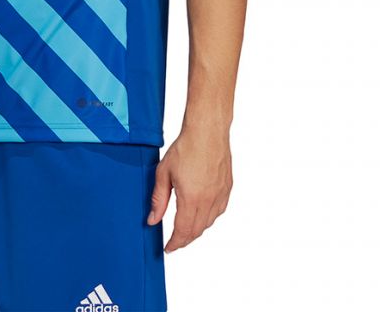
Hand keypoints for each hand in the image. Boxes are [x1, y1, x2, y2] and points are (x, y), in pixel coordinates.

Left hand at [146, 127, 232, 251]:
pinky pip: (219, 211)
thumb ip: (158, 199)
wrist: (207, 131)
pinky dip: (209, 217)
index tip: (168, 248)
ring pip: (209, 222)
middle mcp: (209, 200)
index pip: (183, 231)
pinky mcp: (227, 188)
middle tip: (174, 241)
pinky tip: (201, 213)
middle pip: (197, 230)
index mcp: (191, 199)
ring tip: (185, 228)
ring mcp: (220, 195)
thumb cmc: (185, 148)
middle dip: (184, 239)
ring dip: (197, 229)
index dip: (175, 243)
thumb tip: (152, 220)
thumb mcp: (163, 173)